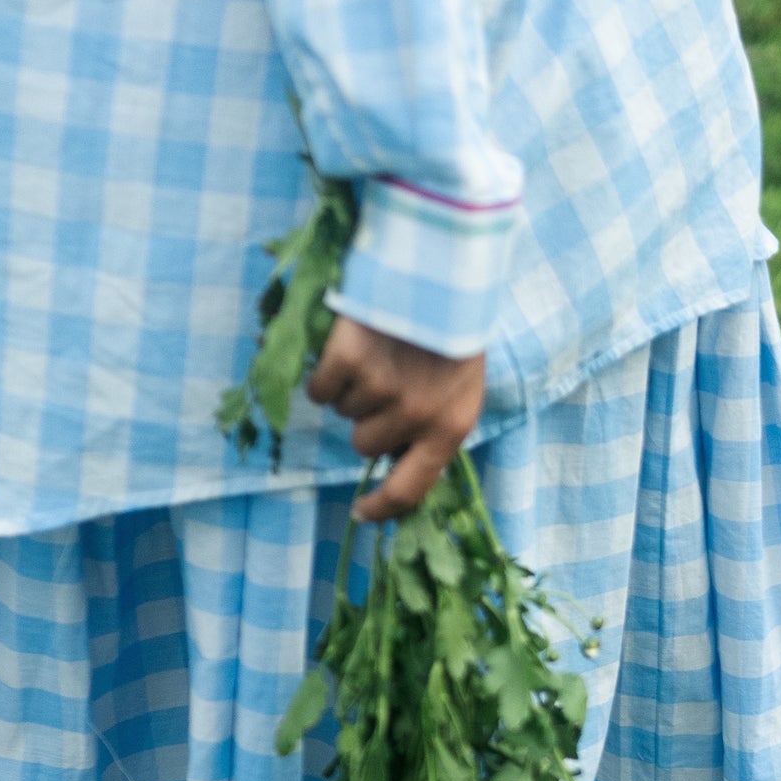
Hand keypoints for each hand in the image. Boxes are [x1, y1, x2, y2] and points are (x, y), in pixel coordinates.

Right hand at [307, 316, 485, 520]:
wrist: (439, 269)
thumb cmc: (451, 331)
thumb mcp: (461, 387)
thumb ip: (435, 427)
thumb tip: (396, 463)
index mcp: (451, 427)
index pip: (411, 489)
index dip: (382, 507)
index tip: (361, 512)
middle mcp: (416, 416)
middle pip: (364, 445)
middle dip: (368, 417)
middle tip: (387, 377)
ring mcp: (381, 389)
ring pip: (342, 412)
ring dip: (352, 388)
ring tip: (378, 353)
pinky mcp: (348, 361)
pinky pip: (319, 389)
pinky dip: (327, 372)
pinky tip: (351, 346)